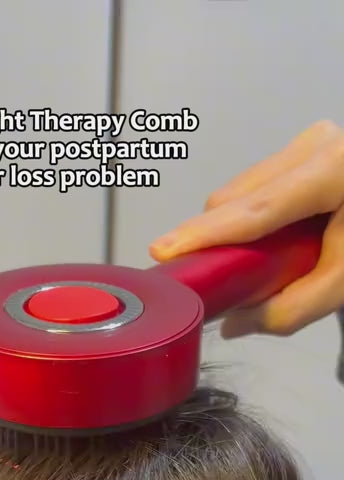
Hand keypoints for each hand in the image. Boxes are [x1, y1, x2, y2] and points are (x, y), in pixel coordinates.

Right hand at [149, 121, 343, 337]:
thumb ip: (291, 309)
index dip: (208, 234)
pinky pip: (250, 187)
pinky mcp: (298, 150)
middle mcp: (315, 147)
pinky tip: (265, 241)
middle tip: (213, 280)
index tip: (165, 251)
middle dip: (214, 240)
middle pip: (236, 198)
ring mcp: (305, 143)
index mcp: (334, 172)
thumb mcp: (343, 282)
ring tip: (254, 262)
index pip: (259, 209)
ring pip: (237, 192)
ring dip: (231, 231)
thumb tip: (233, 324)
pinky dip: (246, 220)